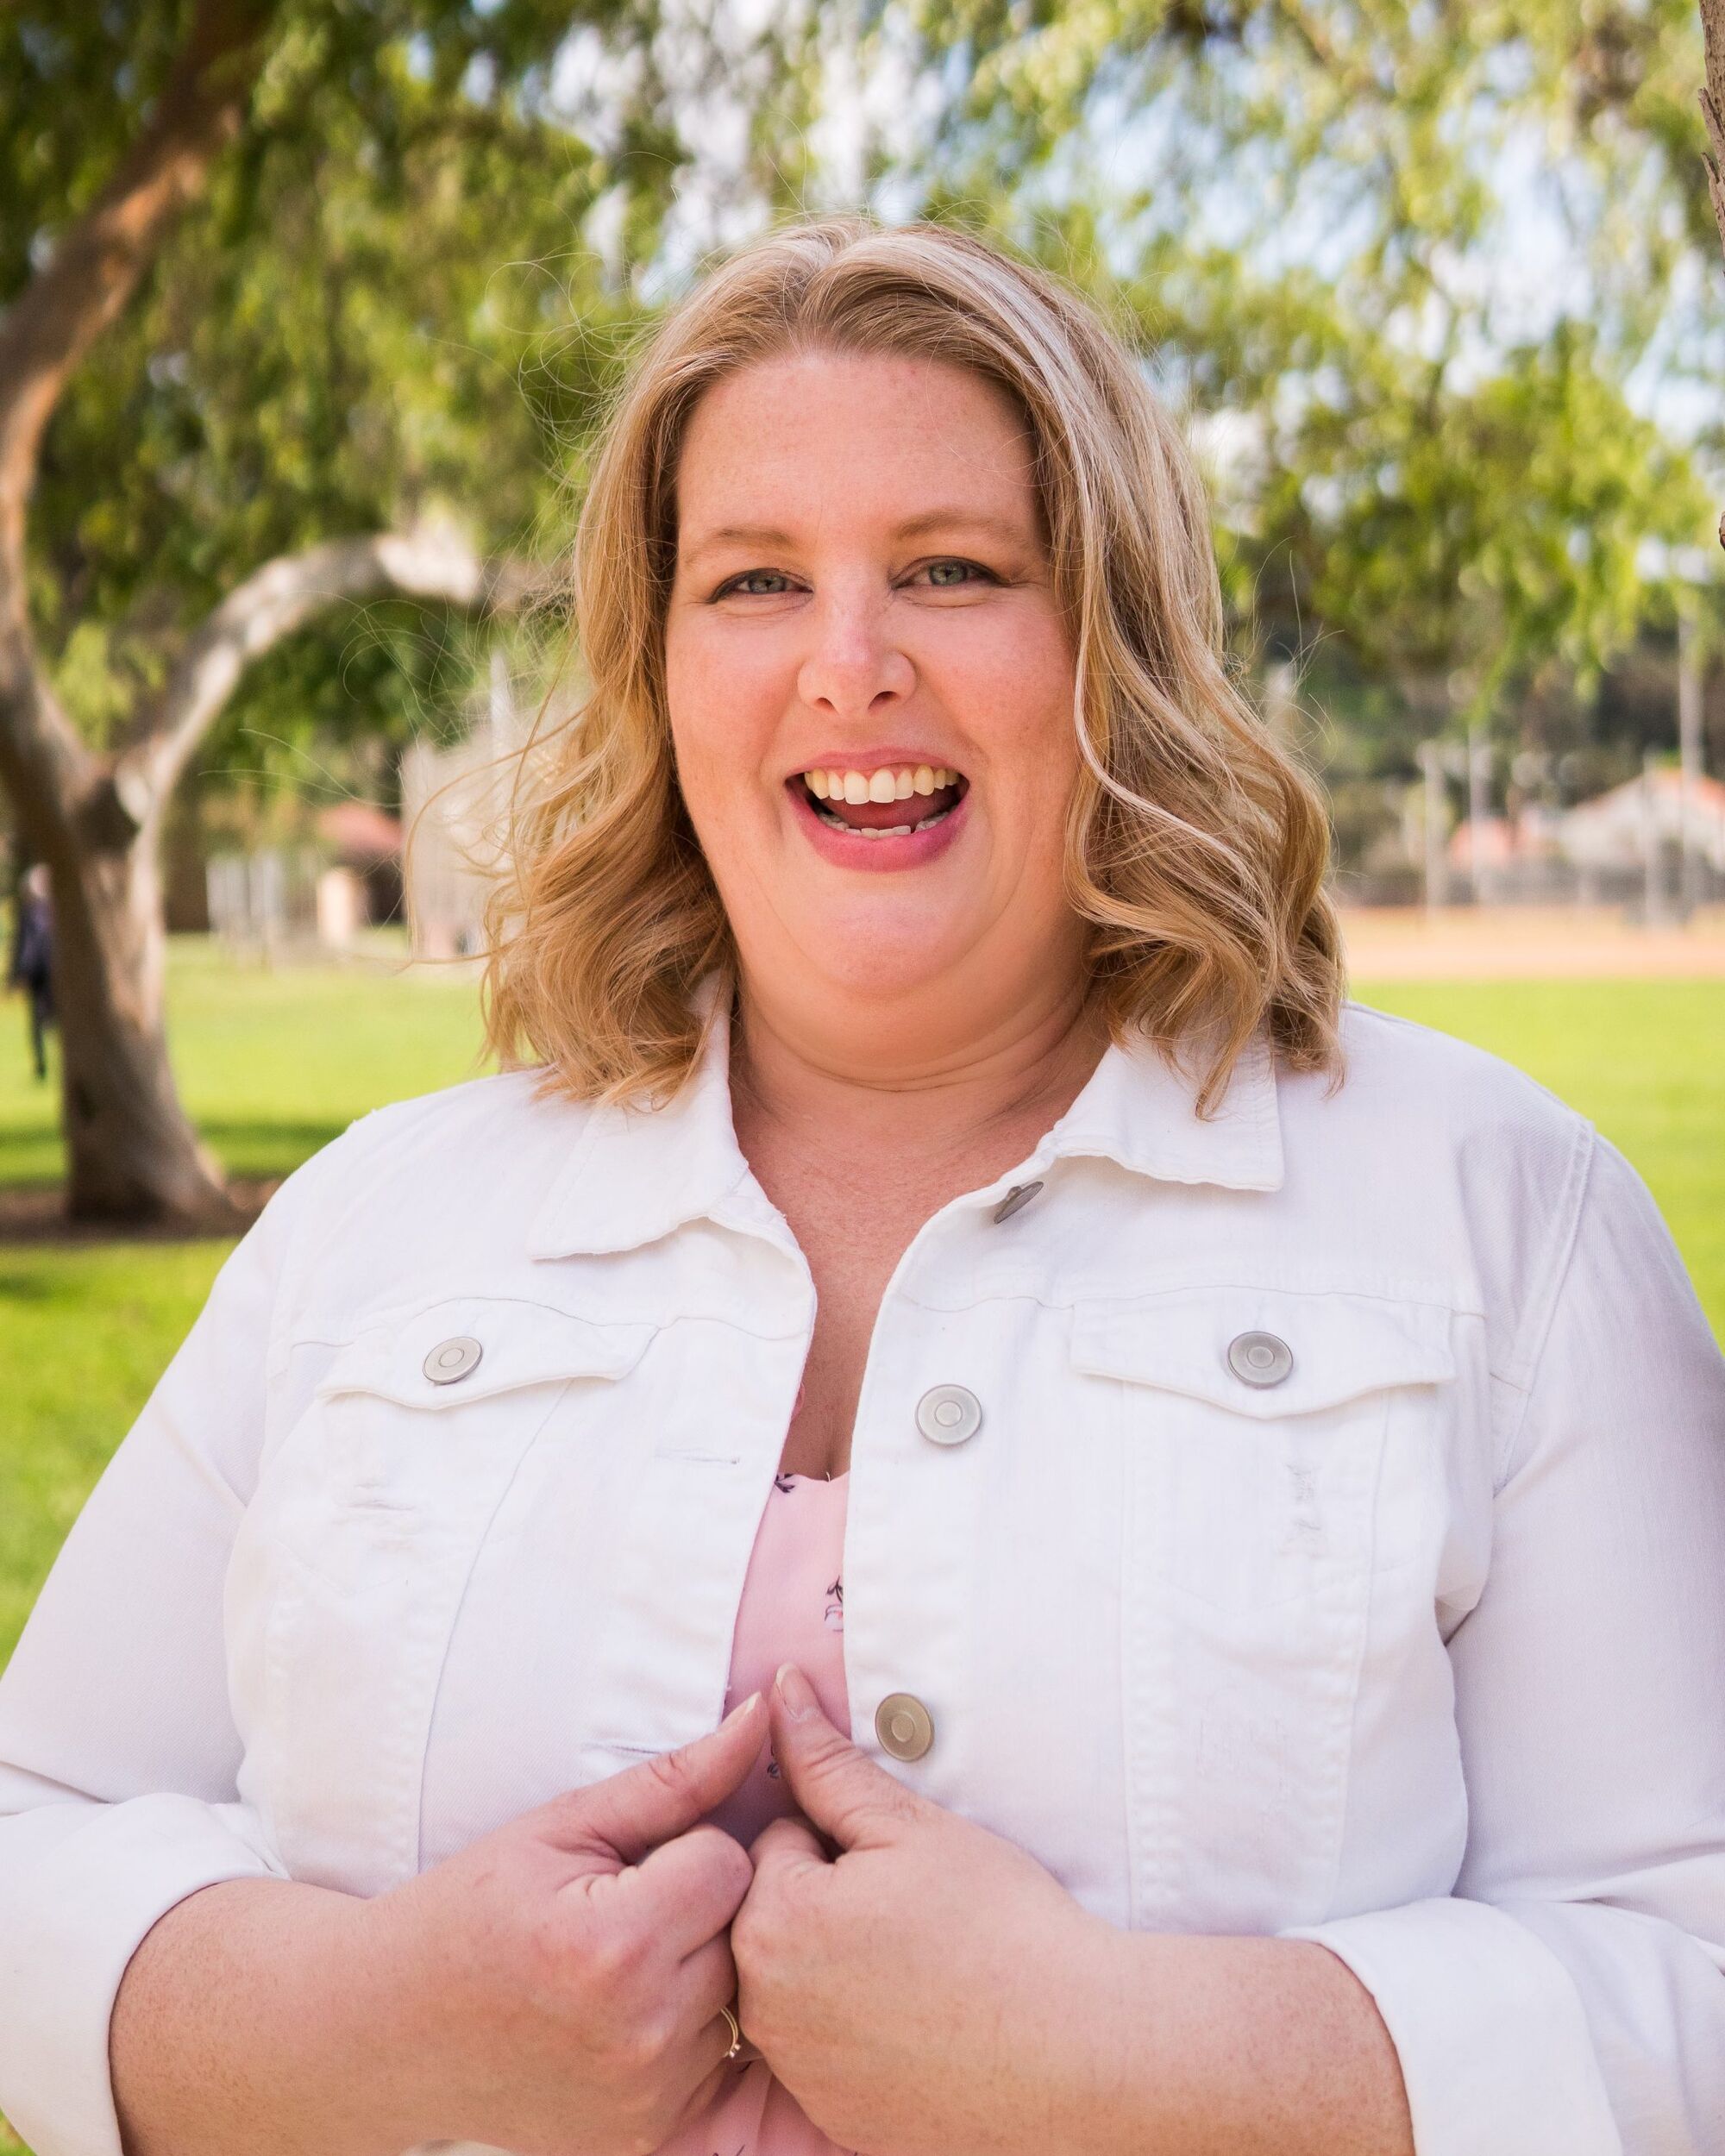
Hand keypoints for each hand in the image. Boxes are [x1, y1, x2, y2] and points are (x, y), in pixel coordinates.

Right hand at [357, 1691, 768, 2155]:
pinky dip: (699, 2032)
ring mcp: (645, 2099)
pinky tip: (643, 2012)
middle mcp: (639, 2034)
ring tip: (630, 1962)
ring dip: (706, 1971)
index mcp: (614, 1945)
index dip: (690, 1848)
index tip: (636, 1862)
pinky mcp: (646, 2140)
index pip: (731, 1862)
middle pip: (746, 1930)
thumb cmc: (474, 1910)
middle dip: (704, 1907)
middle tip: (633, 1907)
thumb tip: (761, 1716)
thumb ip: (675, 1778)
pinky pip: (730, 2066)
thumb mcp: (562, 1825)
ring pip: (744, 1997)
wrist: (391, 2029)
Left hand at [732, 1663, 1123, 2155]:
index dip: (844, 1840)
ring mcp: (798, 2071)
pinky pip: (825, 2047)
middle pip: (778, 1913)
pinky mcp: (832, 2114)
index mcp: (774, 1921)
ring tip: (922, 1966)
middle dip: (829, 1900)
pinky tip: (922, 2023)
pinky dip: (859, 2031)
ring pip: (798, 1981)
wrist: (1080, 2054)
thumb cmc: (1001, 1927)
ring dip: (838, 1966)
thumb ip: (827, 1760)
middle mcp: (765, 2007)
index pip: (779, 1840)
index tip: (901, 1866)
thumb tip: (778, 1688)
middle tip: (915, 1915)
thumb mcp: (910, 1823)